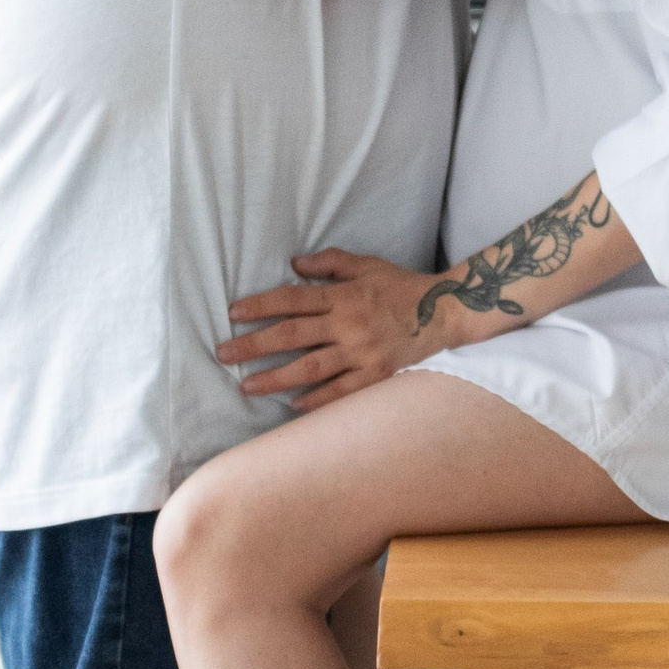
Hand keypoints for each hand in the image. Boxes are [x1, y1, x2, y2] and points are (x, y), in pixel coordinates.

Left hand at [216, 250, 455, 414]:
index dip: (261, 305)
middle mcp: (349, 324)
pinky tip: (292, 405)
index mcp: (344, 295)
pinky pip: (341, 391)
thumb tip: (293, 264)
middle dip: (254, 344)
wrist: (444, 312)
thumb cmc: (400, 286)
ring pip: (310, 368)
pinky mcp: (376, 375)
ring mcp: (362, 352)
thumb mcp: (367, 264)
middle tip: (224, 354)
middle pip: (292, 335)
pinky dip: (316, 399)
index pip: (293, 299)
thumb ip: (330, 263)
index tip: (233, 313)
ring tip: (247, 386)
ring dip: (275, 378)